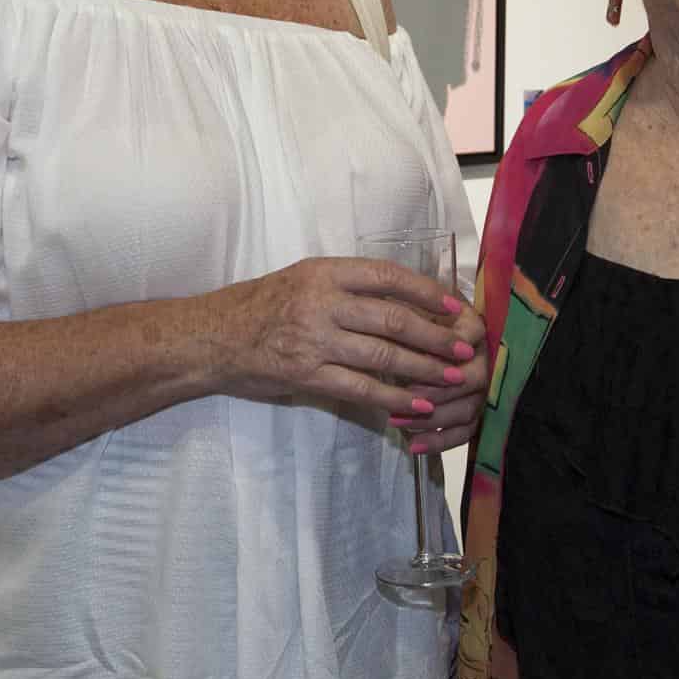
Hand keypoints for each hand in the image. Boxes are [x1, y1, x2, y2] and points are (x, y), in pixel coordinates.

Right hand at [212, 256, 480, 424]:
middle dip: (436, 335)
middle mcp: (322, 302)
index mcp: (324, 272)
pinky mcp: (307, 375)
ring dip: (424, 368)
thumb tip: (404, 300)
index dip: (426, 292)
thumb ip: (347, 286)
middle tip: (465, 348)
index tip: (455, 307)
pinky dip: (393, 398)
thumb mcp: (303, 279)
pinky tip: (417, 406)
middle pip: (393, 318)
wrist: (213, 337)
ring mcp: (314, 340)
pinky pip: (360, 388)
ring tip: (452, 377)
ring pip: (383, 355)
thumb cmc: (262, 306)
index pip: (387, 277)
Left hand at [390, 299, 490, 454]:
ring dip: (432, 420)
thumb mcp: (414, 306)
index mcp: (473, 327)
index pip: (469, 339)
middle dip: (435, 393)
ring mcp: (483, 387)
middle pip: (473, 380)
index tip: (412, 358)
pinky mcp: (477, 411)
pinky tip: (414, 446)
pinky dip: (440, 441)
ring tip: (395, 421)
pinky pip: (466, 431)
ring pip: (468, 409)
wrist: (424, 330)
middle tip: (400, 398)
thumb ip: (414, 317)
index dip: (444, 353)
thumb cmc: (416, 317)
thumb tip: (401, 329)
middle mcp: (485, 356)